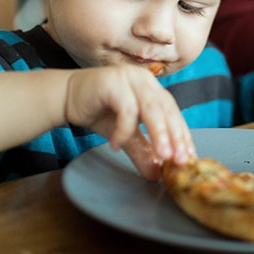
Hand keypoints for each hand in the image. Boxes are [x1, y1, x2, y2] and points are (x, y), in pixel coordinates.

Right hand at [64, 65, 194, 179]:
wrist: (65, 97)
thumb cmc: (99, 111)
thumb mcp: (125, 134)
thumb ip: (142, 151)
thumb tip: (155, 175)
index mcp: (154, 89)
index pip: (174, 113)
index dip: (182, 136)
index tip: (188, 158)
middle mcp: (145, 81)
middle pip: (167, 111)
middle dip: (175, 137)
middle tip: (179, 160)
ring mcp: (130, 78)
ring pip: (151, 109)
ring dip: (158, 134)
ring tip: (162, 156)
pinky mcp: (113, 82)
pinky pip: (126, 109)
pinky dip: (123, 129)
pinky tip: (116, 145)